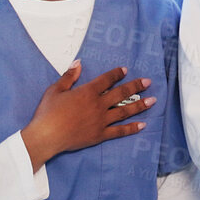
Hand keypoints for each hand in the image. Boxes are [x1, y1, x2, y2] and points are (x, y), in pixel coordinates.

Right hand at [21, 62, 154, 169]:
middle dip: (135, 86)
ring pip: (124, 111)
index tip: (125, 70)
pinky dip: (132, 128)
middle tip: (148, 82)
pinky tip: (142, 125)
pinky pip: (119, 131)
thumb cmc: (48, 112)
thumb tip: (79, 63)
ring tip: (152, 101)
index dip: (116, 74)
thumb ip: (69, 76)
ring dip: (139, 105)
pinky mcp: (100, 135)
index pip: (106, 80)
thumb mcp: (55, 90)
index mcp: (87, 92)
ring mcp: (101, 121)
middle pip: (121, 93)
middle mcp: (98, 105)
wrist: (47, 135)